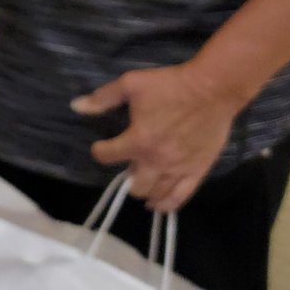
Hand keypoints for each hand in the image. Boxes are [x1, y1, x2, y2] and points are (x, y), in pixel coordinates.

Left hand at [73, 63, 238, 213]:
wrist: (212, 89)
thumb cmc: (170, 85)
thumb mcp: (131, 84)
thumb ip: (103, 98)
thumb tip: (76, 106)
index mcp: (137, 140)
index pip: (106, 156)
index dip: (100, 151)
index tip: (101, 147)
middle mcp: (156, 160)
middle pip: (133, 185)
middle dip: (126, 178)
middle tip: (129, 166)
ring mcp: (178, 169)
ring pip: (156, 194)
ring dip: (145, 192)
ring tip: (142, 184)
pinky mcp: (197, 171)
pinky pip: (181, 197)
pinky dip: (167, 205)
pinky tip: (158, 205)